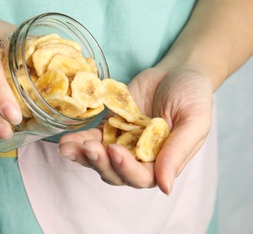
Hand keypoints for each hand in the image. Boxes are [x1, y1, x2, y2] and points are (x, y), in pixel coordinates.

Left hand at [59, 65, 212, 193]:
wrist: (177, 71)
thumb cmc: (192, 96)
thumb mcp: (194, 122)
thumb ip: (178, 152)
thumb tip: (165, 188)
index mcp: (161, 162)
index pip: (141, 177)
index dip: (126, 169)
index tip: (116, 151)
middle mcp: (139, 157)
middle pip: (114, 172)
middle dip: (100, 163)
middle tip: (89, 148)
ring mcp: (121, 142)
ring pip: (99, 158)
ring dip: (82, 155)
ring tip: (66, 147)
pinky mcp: (109, 126)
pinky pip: (92, 136)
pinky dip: (79, 139)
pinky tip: (66, 139)